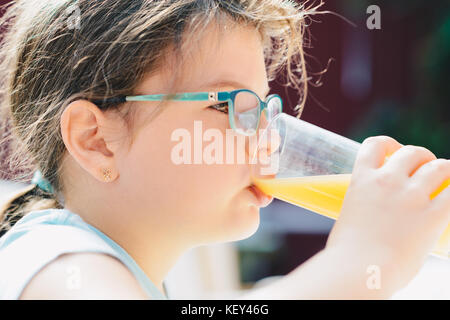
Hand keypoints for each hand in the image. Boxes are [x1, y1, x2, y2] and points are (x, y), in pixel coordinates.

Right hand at [326, 136, 449, 289]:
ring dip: (442, 170)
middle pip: (412, 152)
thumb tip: (379, 218)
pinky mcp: (432, 215)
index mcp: (362, 179)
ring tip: (443, 180)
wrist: (358, 270)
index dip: (388, 143)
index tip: (393, 152)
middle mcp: (387, 181)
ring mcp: (411, 196)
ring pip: (439, 166)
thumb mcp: (350, 217)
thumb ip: (366, 209)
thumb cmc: (348, 253)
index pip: (375, 144)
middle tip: (423, 170)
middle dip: (421, 157)